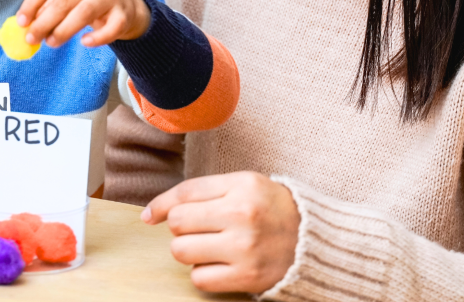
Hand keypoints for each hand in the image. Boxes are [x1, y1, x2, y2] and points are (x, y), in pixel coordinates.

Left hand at [17, 0, 150, 47]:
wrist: (126, 4)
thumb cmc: (87, 1)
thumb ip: (47, 10)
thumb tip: (25, 28)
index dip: (31, 4)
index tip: (21, 22)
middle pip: (63, 1)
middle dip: (44, 22)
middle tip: (32, 39)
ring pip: (84, 12)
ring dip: (64, 30)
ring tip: (51, 43)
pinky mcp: (123, 13)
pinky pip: (111, 27)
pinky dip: (98, 37)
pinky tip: (85, 43)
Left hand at [142, 172, 300, 293]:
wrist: (313, 240)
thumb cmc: (271, 209)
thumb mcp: (244, 185)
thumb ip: (201, 191)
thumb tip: (151, 214)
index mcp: (242, 186)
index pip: (184, 192)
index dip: (160, 205)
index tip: (150, 216)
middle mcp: (242, 215)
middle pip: (178, 222)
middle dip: (181, 228)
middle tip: (200, 229)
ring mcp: (245, 248)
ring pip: (182, 251)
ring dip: (188, 251)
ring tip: (209, 247)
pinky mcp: (248, 276)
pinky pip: (199, 278)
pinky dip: (203, 273)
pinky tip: (219, 264)